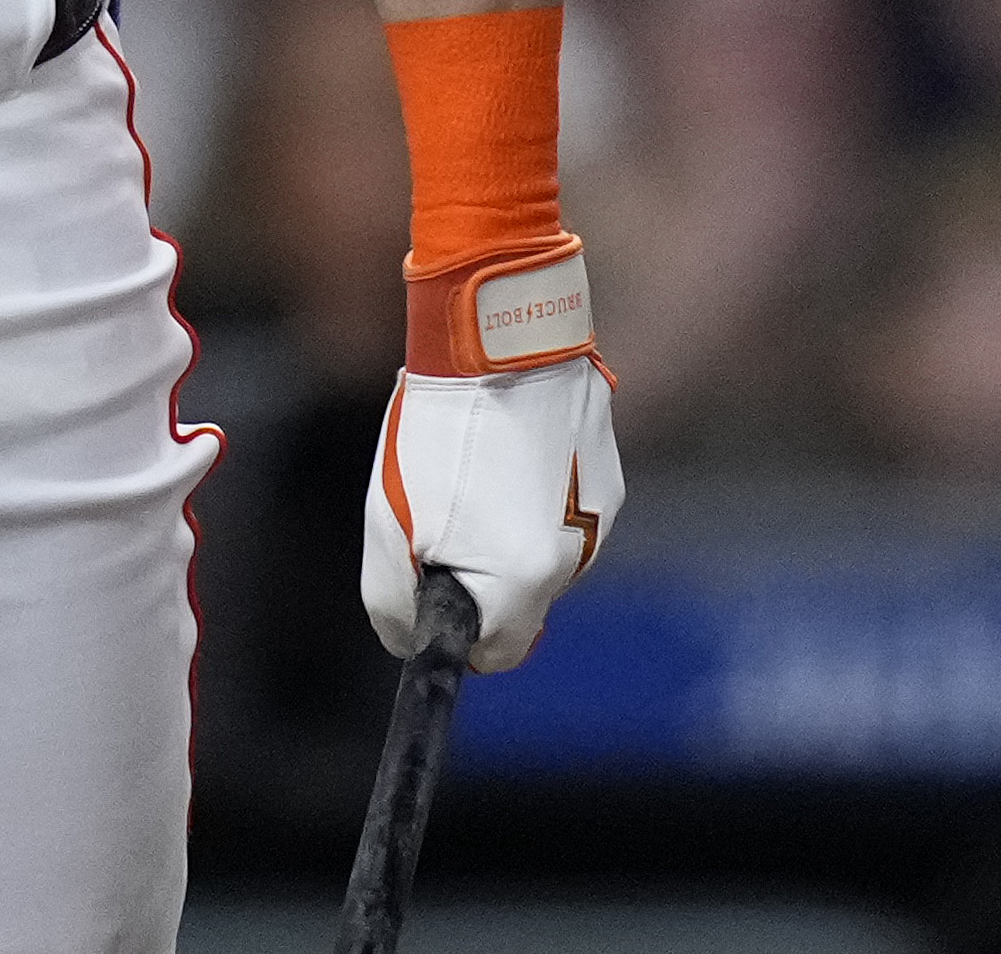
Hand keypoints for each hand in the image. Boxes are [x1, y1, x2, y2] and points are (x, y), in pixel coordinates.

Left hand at [362, 351, 620, 671]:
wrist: (503, 346)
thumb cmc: (440, 434)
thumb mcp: (389, 526)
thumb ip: (395, 602)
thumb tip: (409, 639)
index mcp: (523, 582)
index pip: (497, 654)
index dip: (458, 629)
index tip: (433, 586)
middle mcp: (574, 562)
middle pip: (519, 602)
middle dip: (480, 573)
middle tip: (445, 514)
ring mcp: (601, 520)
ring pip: (541, 554)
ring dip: (507, 531)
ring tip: (475, 468)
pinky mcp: (611, 481)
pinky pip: (562, 512)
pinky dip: (534, 496)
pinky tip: (509, 447)